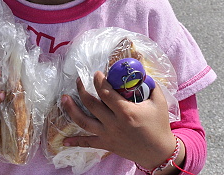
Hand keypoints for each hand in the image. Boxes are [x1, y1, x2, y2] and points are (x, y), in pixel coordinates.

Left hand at [61, 71, 175, 169]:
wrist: (158, 152)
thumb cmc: (159, 125)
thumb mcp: (159, 101)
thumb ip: (150, 84)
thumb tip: (141, 70)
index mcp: (126, 111)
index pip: (106, 93)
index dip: (98, 81)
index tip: (96, 73)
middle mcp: (114, 123)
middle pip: (91, 104)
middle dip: (82, 90)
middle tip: (78, 80)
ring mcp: (108, 135)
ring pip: (84, 122)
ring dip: (72, 109)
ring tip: (64, 98)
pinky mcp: (107, 144)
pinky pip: (88, 143)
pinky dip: (75, 142)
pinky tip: (64, 142)